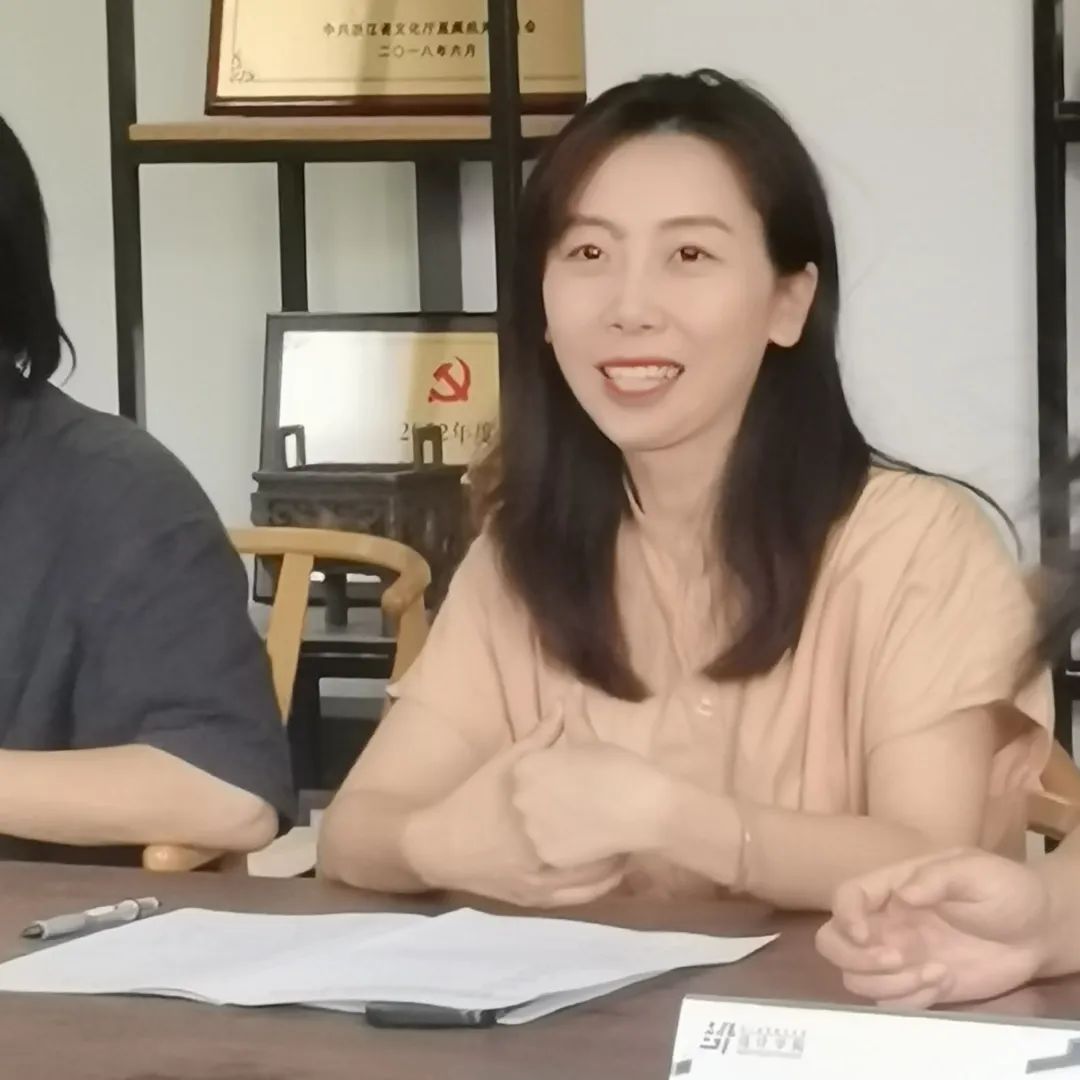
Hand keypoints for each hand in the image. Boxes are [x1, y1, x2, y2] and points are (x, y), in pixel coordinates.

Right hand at [402, 712, 623, 907]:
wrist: (439, 845)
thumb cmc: (474, 798)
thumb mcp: (506, 764)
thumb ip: (540, 738)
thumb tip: (566, 702)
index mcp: (540, 811)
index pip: (595, 810)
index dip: (622, 803)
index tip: (636, 790)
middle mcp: (543, 851)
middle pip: (600, 848)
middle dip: (623, 836)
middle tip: (643, 821)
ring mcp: (539, 880)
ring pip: (594, 878)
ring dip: (617, 865)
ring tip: (633, 847)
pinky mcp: (534, 899)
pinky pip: (577, 897)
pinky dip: (598, 886)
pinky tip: (613, 873)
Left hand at [510, 692, 672, 867]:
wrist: (643, 806)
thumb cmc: (616, 765)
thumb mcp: (589, 739)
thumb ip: (573, 716)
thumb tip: (572, 688)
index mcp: (525, 766)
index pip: (527, 772)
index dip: (551, 774)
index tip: (573, 776)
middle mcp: (521, 797)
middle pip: (529, 799)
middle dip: (548, 799)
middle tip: (580, 798)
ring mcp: (532, 830)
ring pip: (537, 827)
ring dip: (554, 824)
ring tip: (584, 819)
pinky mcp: (548, 857)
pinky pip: (550, 851)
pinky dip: (564, 846)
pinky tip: (587, 838)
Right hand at [815, 849, 1050, 1007]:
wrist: (1040, 930)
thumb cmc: (1005, 889)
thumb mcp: (975, 870)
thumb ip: (937, 877)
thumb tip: (903, 894)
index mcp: (892, 887)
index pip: (845, 897)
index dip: (845, 917)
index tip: (869, 936)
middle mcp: (886, 922)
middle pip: (832, 941)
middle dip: (853, 957)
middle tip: (896, 959)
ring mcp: (900, 956)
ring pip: (856, 978)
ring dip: (886, 983)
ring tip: (933, 974)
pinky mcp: (918, 985)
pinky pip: (891, 1003)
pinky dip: (910, 1000)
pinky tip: (943, 982)